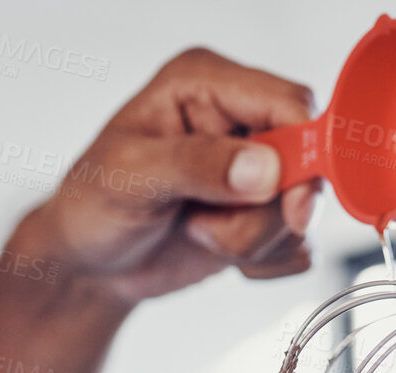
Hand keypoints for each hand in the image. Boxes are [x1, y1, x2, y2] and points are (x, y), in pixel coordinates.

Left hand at [17, 47, 320, 304]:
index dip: (302, 152)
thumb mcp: (130, 176)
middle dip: (266, 212)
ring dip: (253, 240)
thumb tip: (264, 169)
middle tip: (208, 228)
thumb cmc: (92, 206)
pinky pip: (299, 246)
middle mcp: (239, 120)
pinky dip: (263, 262)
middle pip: (306, 162)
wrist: (89, 265)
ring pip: (303, 212)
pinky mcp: (265, 214)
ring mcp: (257, 169)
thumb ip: (197, 164)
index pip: (289, 103)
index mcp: (205, 85)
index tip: (288, 206)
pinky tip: (216, 251)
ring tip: (197, 233)